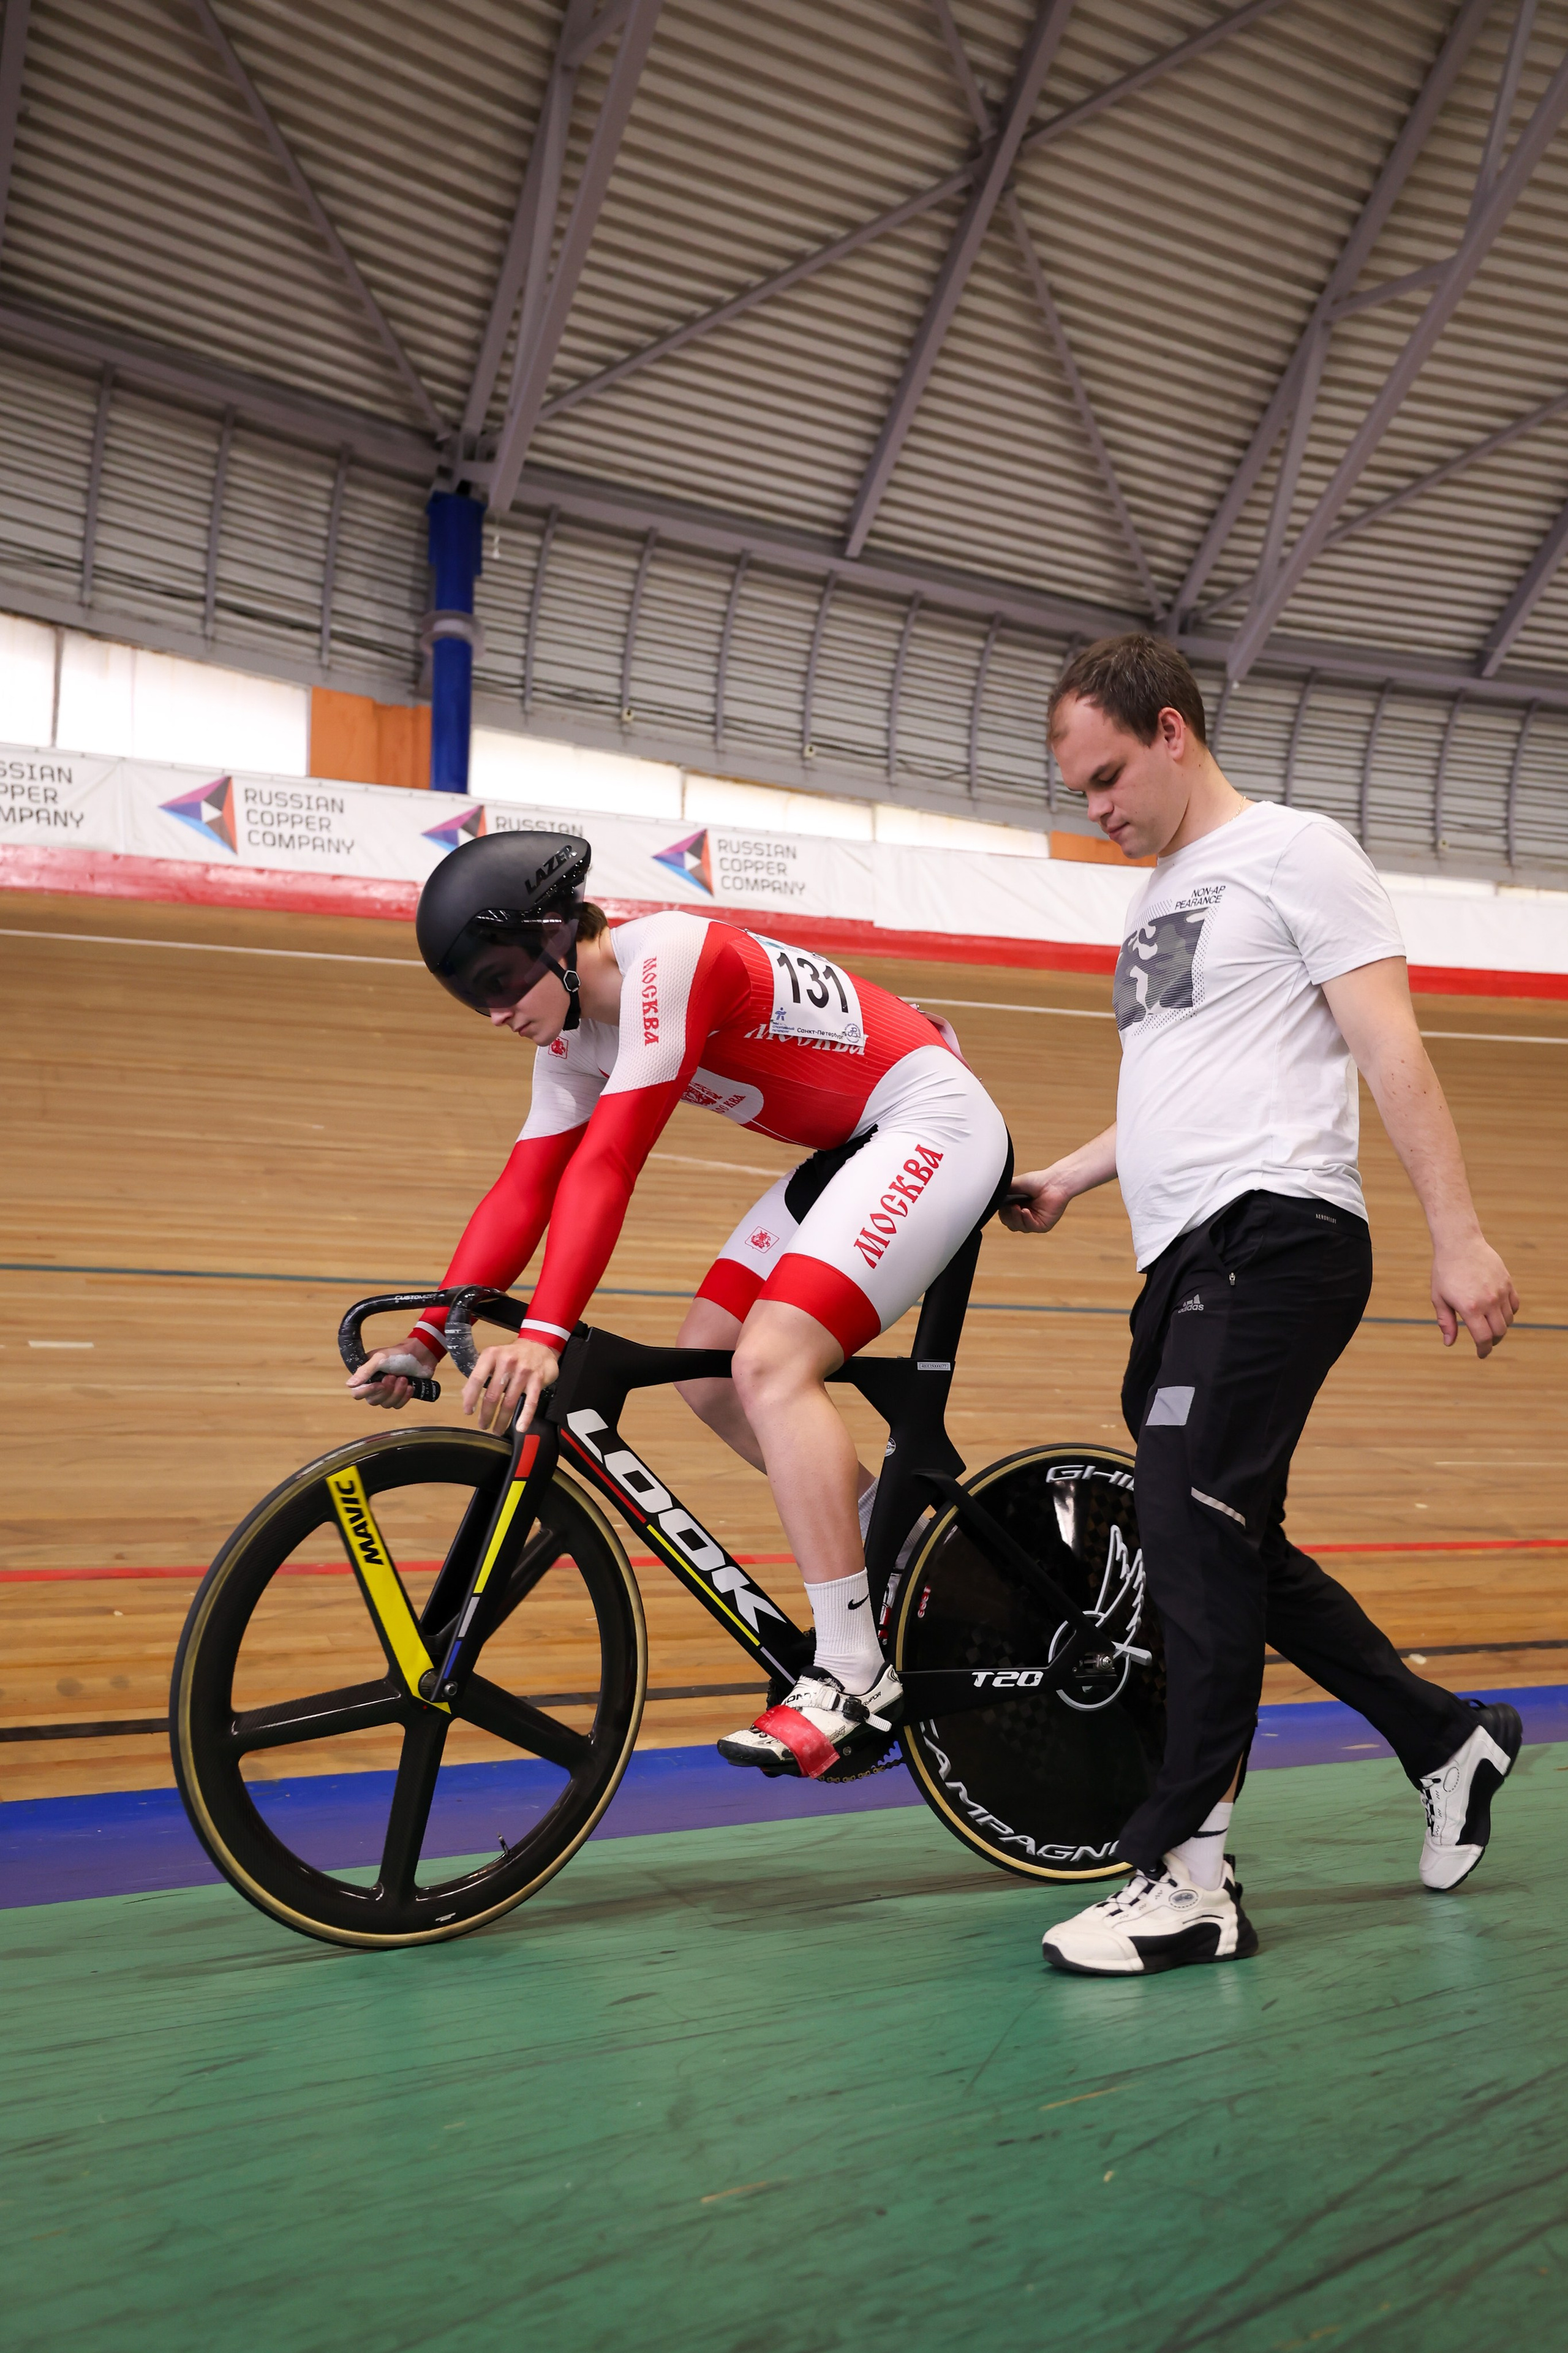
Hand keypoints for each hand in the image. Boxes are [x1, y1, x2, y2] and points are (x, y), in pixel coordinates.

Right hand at [348, 1339, 435, 1410]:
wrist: (420, 1354)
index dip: (368, 1392)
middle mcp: (375, 1385)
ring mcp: (388, 1391)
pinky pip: (398, 1405)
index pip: (358, 1393)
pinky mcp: (400, 1395)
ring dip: (397, 1392)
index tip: (379, 1384)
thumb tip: (349, 1385)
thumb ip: (365, 1371)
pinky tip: (410, 1386)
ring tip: (404, 1378)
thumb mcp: (380, 1359)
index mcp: (367, 1376)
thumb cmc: (398, 1354)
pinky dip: (404, 1397)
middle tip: (394, 1376)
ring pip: (387, 1404)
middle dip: (387, 1390)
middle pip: (373, 1401)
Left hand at [463, 1339, 559, 1432]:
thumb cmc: (512, 1355)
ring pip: (510, 1401)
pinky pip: (530, 1402)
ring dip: (502, 1419)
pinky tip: (520, 1426)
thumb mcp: (493, 1358)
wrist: (539, 1345)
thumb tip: (466, 1395)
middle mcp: (507, 1362)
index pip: (477, 1379)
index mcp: (492, 1355)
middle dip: (486, 1414)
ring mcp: (523, 1371)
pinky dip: (525, 1416)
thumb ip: (480, 1374)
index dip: (471, 1397)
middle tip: (483, 1425)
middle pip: (493, 1394)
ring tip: (497, 1429)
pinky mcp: (538, 1379)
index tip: (468, 1411)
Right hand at [999, 1165, 1075, 1234]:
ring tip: (1018, 1207)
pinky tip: (1025, 1211)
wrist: (1054, 1181)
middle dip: (1007, 1215)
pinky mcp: (1042, 1226)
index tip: (1001, 1203)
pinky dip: (1026, 1219)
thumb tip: (990, 1194)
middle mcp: (1024, 1215)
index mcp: (1017, 1206)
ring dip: (1015, 1217)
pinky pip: (1029, 1227)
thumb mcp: (1014, 1184)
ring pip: (1017, 1227)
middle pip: (1009, 1223)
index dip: (1001, 1211)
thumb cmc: (1038, 1180)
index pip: (1004, 1215)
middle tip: (1010, 1206)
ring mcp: (1033, 1221)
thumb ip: (1002, 1191)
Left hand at [1431, 1233, 1517, 1357]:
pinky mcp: (1508, 1282)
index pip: (1483, 1338)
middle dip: (1492, 1341)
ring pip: (1508, 1320)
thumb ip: (1446, 1321)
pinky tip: (1499, 1313)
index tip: (1481, 1354)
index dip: (1483, 1350)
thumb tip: (1449, 1342)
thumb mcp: (1439, 1297)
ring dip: (1500, 1327)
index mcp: (1470, 1308)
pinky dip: (1509, 1313)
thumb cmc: (1445, 1271)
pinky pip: (1514, 1305)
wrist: (1460, 1244)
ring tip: (1489, 1326)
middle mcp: (1488, 1301)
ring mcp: (1501, 1291)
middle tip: (1485, 1342)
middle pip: (1499, 1332)